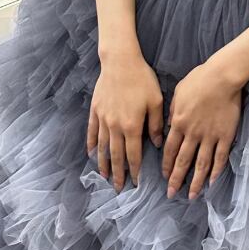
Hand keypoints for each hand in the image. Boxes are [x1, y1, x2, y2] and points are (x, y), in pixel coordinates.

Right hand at [87, 49, 163, 190]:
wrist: (120, 62)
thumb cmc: (142, 79)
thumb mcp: (156, 101)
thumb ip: (156, 124)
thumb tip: (156, 144)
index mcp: (132, 126)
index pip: (133, 154)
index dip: (135, 170)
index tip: (136, 183)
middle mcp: (115, 126)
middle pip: (116, 155)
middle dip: (118, 173)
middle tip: (118, 188)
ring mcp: (103, 119)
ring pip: (103, 147)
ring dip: (104, 163)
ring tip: (105, 176)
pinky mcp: (95, 110)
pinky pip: (92, 132)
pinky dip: (92, 144)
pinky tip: (93, 153)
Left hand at [162, 61, 242, 199]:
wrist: (222, 76)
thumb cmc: (199, 79)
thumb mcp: (178, 92)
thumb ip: (172, 111)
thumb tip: (169, 126)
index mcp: (179, 123)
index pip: (169, 150)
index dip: (166, 165)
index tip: (164, 177)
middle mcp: (192, 133)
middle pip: (183, 161)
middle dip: (176, 179)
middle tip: (172, 194)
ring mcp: (210, 136)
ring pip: (201, 164)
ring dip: (196, 181)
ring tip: (192, 195)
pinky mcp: (226, 135)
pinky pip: (220, 157)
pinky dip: (216, 170)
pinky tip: (212, 181)